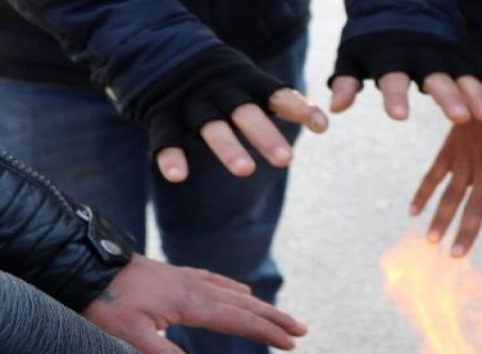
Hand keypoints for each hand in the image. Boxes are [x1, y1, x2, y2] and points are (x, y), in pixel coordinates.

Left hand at [82, 254, 306, 353]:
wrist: (81, 263)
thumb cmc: (103, 302)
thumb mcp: (130, 336)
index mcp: (190, 303)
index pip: (238, 320)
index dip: (266, 332)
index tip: (291, 342)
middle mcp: (193, 287)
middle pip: (244, 304)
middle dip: (274, 318)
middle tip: (301, 329)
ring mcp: (183, 278)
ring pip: (230, 292)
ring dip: (257, 305)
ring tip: (276, 314)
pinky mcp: (171, 274)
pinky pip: (212, 280)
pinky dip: (231, 288)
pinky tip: (235, 290)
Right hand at [131, 46, 328, 183]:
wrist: (158, 50)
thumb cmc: (219, 79)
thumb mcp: (248, 82)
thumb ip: (281, 101)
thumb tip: (323, 123)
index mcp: (244, 81)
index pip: (274, 93)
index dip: (297, 108)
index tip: (321, 126)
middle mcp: (219, 90)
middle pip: (244, 112)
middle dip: (264, 134)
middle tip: (286, 160)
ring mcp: (190, 102)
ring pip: (210, 125)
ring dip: (228, 147)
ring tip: (245, 170)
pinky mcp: (161, 115)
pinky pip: (166, 137)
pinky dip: (170, 156)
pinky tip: (178, 176)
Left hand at [329, 32, 481, 122]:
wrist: (400, 5)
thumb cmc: (371, 41)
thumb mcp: (352, 56)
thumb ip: (346, 82)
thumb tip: (335, 109)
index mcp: (391, 55)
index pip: (393, 77)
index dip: (395, 96)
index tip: (399, 116)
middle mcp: (422, 54)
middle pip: (437, 78)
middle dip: (449, 97)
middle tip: (460, 118)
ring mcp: (446, 54)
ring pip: (464, 75)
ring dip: (477, 94)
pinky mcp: (462, 55)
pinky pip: (480, 68)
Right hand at [410, 91, 481, 254]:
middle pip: (476, 206)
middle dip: (465, 232)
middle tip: (456, 256)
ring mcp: (467, 159)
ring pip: (451, 194)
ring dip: (441, 219)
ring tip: (432, 242)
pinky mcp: (451, 149)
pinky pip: (434, 174)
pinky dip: (423, 193)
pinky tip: (413, 213)